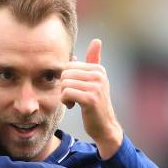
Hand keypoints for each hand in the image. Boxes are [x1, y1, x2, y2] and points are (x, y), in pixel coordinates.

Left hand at [61, 39, 123, 158]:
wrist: (104, 127)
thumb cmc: (96, 105)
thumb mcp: (96, 81)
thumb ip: (94, 62)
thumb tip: (97, 41)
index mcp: (98, 69)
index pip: (69, 66)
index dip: (66, 79)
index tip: (75, 89)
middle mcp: (99, 75)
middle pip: (65, 74)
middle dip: (63, 87)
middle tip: (71, 97)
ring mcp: (96, 87)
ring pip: (64, 83)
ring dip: (64, 95)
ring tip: (73, 102)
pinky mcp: (90, 98)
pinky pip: (66, 93)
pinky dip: (65, 101)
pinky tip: (73, 106)